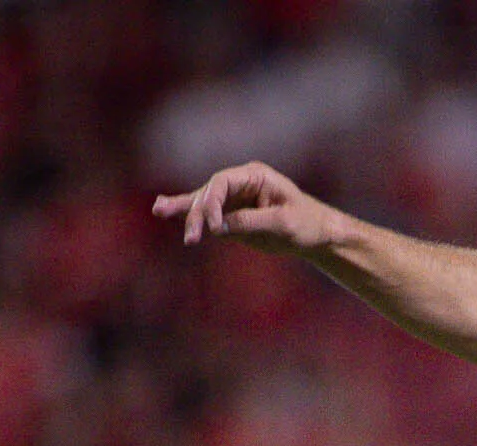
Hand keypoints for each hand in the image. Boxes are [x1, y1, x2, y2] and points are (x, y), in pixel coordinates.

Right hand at [153, 162, 337, 255]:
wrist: (318, 234)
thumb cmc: (307, 223)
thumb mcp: (283, 223)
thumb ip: (251, 222)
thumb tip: (221, 227)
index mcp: (255, 175)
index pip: (222, 182)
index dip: (212, 202)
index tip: (215, 227)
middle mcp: (241, 183)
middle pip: (209, 193)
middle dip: (198, 214)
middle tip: (191, 239)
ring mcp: (234, 198)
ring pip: (203, 202)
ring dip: (184, 212)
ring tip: (158, 210)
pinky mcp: (231, 216)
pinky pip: (206, 214)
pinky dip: (187, 214)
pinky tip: (161, 209)